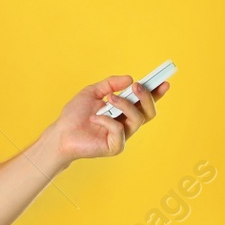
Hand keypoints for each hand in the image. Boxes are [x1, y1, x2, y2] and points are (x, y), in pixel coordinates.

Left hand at [46, 74, 168, 164]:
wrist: (60, 133)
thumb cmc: (75, 115)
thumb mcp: (93, 92)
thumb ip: (110, 84)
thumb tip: (130, 78)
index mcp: (123, 111)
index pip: (145, 103)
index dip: (156, 94)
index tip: (163, 81)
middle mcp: (126, 124)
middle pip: (149, 112)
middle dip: (146, 97)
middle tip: (137, 86)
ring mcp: (122, 136)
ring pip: (137, 119)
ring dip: (125, 105)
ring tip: (109, 99)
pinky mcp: (115, 146)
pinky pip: (119, 131)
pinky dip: (107, 121)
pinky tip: (95, 119)